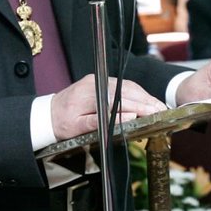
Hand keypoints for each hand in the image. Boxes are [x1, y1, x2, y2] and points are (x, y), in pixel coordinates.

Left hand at [49, 75, 164, 139]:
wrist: (46, 114)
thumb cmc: (61, 124)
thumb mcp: (78, 129)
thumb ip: (102, 122)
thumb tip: (128, 117)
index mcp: (90, 93)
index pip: (121, 99)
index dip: (140, 106)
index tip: (154, 113)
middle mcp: (96, 82)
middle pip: (128, 90)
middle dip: (148, 101)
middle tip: (163, 111)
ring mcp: (100, 81)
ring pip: (128, 87)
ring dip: (145, 97)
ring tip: (159, 107)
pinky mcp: (102, 83)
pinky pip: (124, 87)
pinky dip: (138, 94)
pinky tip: (147, 101)